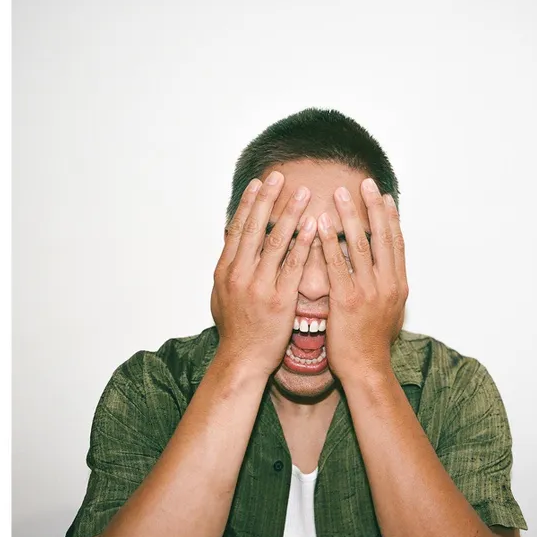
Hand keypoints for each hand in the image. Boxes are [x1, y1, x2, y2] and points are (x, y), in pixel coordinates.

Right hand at [211, 172, 316, 378]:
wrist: (242, 360)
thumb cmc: (236, 330)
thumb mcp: (221, 296)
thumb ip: (229, 269)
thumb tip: (231, 245)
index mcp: (225, 271)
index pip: (237, 229)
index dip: (248, 204)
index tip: (258, 184)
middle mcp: (239, 274)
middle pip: (254, 228)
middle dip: (267, 199)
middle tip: (279, 176)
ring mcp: (259, 286)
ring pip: (275, 242)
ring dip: (290, 214)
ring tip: (303, 192)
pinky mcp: (279, 299)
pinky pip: (293, 265)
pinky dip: (303, 243)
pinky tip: (314, 227)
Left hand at [317, 179, 407, 381]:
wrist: (367, 370)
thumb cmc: (371, 344)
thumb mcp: (387, 312)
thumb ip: (385, 288)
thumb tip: (381, 271)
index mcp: (398, 285)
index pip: (396, 243)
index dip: (390, 218)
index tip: (384, 196)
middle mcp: (388, 284)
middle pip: (382, 237)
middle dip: (373, 207)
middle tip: (365, 183)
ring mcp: (369, 291)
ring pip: (361, 245)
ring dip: (350, 216)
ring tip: (340, 193)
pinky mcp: (348, 301)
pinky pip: (337, 265)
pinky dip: (330, 242)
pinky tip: (322, 224)